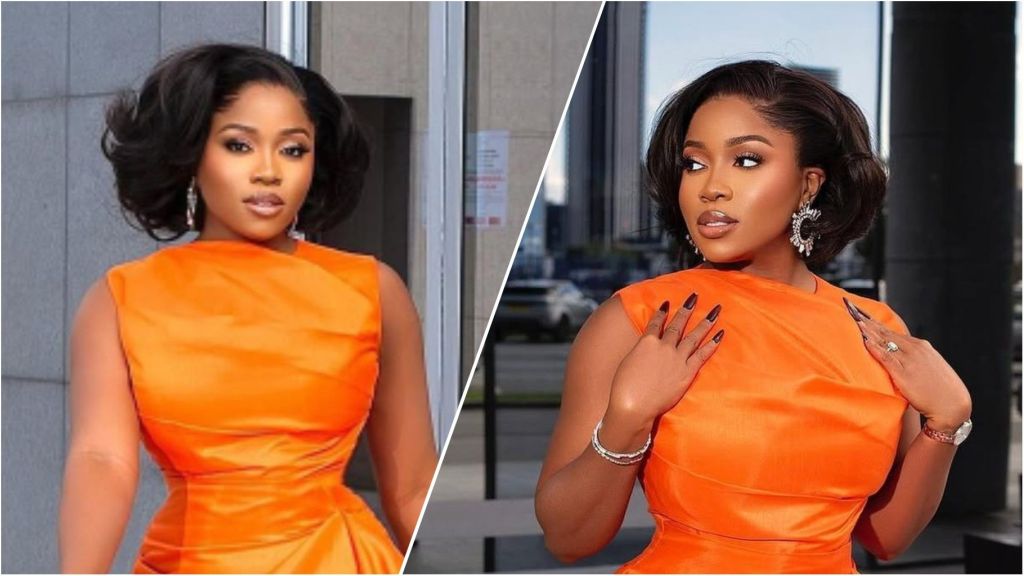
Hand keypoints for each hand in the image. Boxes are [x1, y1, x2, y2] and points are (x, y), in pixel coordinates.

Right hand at [606, 293, 724, 432]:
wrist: (633, 404)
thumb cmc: (623, 388)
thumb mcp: (627, 363)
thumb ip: (640, 353)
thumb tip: (645, 350)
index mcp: (646, 342)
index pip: (656, 323)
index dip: (662, 312)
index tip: (668, 303)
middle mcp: (663, 346)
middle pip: (678, 325)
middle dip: (687, 309)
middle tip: (695, 297)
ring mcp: (676, 358)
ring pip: (693, 336)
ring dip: (705, 322)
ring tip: (716, 310)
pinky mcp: (686, 372)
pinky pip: (702, 354)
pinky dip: (711, 343)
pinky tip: (720, 334)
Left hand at [844, 298, 971, 432]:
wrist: (952, 405)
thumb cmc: (940, 389)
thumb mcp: (929, 366)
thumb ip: (914, 358)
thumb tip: (898, 356)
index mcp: (921, 346)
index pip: (893, 332)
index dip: (875, 323)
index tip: (862, 314)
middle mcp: (915, 349)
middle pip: (886, 332)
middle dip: (868, 321)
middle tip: (852, 310)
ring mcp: (909, 361)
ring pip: (885, 342)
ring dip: (868, 330)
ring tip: (854, 320)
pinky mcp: (904, 374)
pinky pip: (886, 358)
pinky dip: (874, 348)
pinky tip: (864, 340)